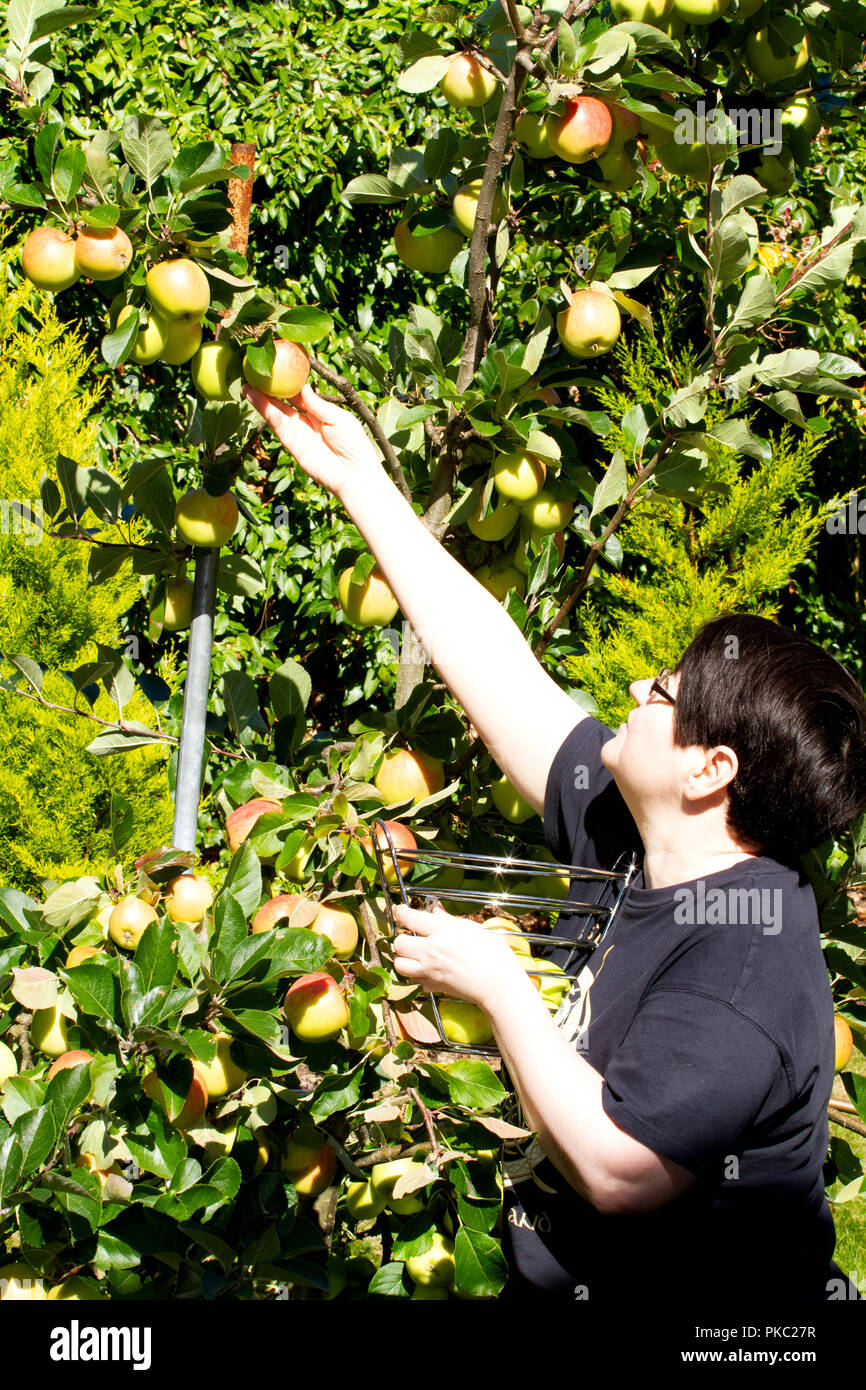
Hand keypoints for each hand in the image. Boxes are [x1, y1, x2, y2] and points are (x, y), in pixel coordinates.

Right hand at [242, 381, 379, 497]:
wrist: (354, 473)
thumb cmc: (354, 444)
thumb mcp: (338, 417)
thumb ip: (318, 403)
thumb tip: (302, 385)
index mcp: (320, 412)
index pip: (299, 396)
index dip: (287, 384)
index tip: (276, 370)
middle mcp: (306, 422)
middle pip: (283, 404)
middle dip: (268, 392)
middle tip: (253, 377)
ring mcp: (298, 435)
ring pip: (276, 415)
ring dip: (261, 402)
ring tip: (247, 387)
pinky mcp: (293, 446)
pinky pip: (279, 428)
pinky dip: (269, 415)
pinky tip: (258, 402)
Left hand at [392, 905, 529, 1011]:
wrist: (499, 985)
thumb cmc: (494, 954)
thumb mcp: (473, 929)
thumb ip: (449, 920)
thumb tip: (435, 911)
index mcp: (442, 931)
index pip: (410, 918)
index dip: (401, 912)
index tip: (400, 910)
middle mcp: (431, 950)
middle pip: (399, 942)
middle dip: (402, 938)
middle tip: (412, 937)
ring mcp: (430, 970)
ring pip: (399, 964)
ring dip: (403, 958)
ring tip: (414, 955)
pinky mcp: (433, 986)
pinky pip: (414, 980)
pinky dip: (416, 975)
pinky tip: (427, 971)